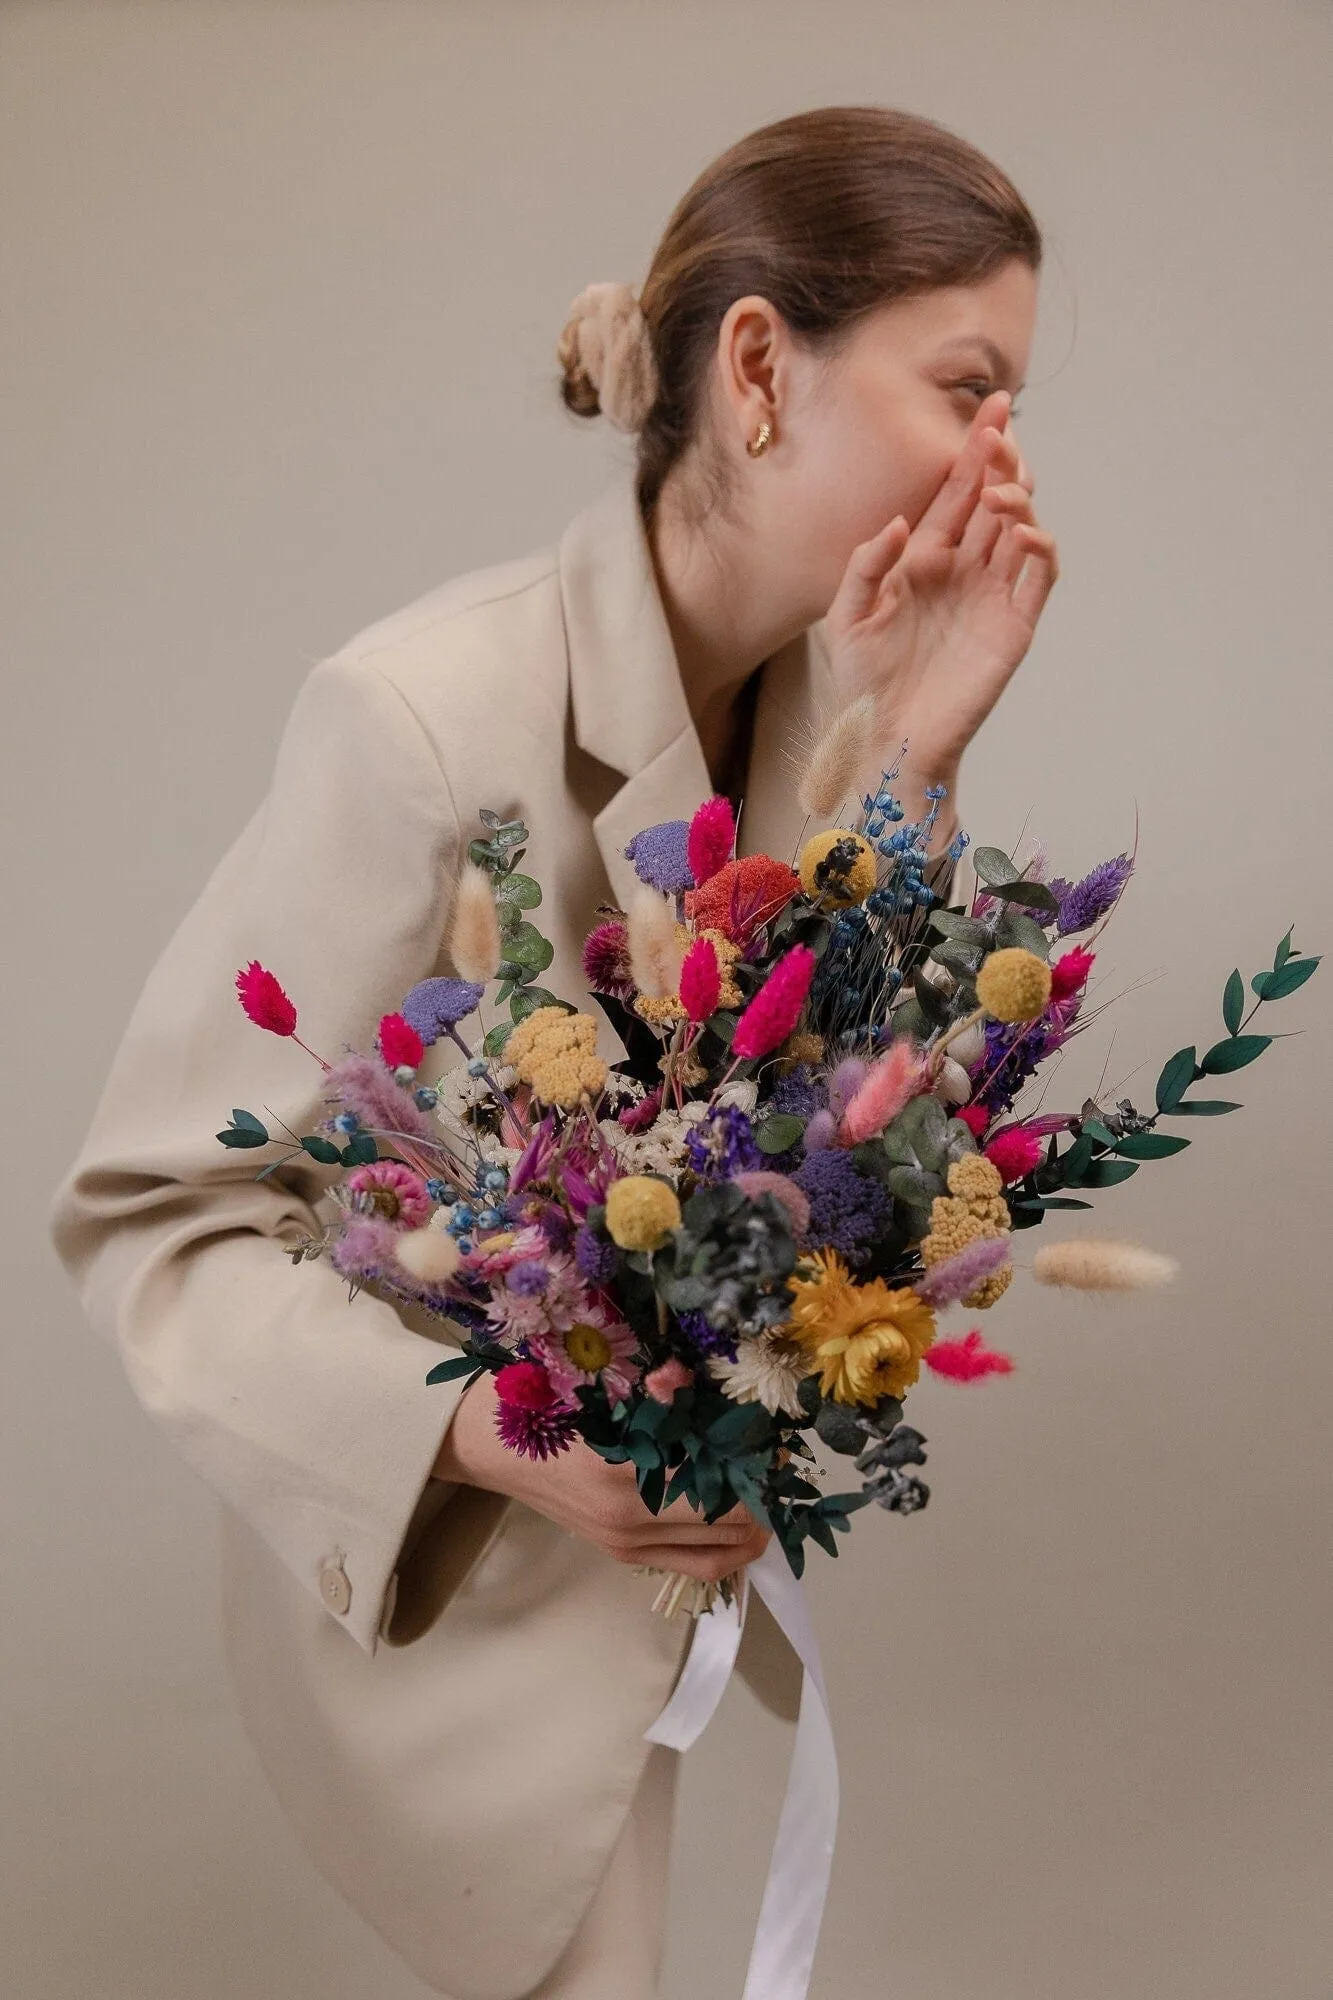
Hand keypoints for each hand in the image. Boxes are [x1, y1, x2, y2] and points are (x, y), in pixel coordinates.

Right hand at [434, 1370, 770, 1583]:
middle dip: (763, 1498)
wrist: (482, 1443)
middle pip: (729, 1525)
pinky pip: (691, 1564)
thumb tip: (694, 1384)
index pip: (721, 1486)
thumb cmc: (536, 1400)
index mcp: (626, 1476)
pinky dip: (724, 1547)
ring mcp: (625, 1544)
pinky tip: (737, 1519)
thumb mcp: (594, 1383)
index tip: (774, 1441)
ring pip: (717, 1554)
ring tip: (768, 1495)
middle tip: (777, 1465)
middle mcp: (631, 1522)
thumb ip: (654, 1389)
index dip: (758, 1467)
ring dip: (751, 1528)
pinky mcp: (619, 1553)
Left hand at [823, 389, 1058, 783]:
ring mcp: (992, 594)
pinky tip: (1019, 530)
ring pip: (1021, 528)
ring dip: (1019, 498)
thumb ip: (866, 565)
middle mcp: (964, 569)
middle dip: (1003, 461)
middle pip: (995, 499)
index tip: (990, 410)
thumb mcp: (847, 615)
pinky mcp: (1013, 625)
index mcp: (924, 558)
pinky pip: (1038, 575)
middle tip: (1002, 432)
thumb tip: (898, 523)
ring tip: (1001, 490)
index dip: (975, 452)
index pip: (957, 493)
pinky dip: (1039, 546)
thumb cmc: (863, 682)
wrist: (887, 737)